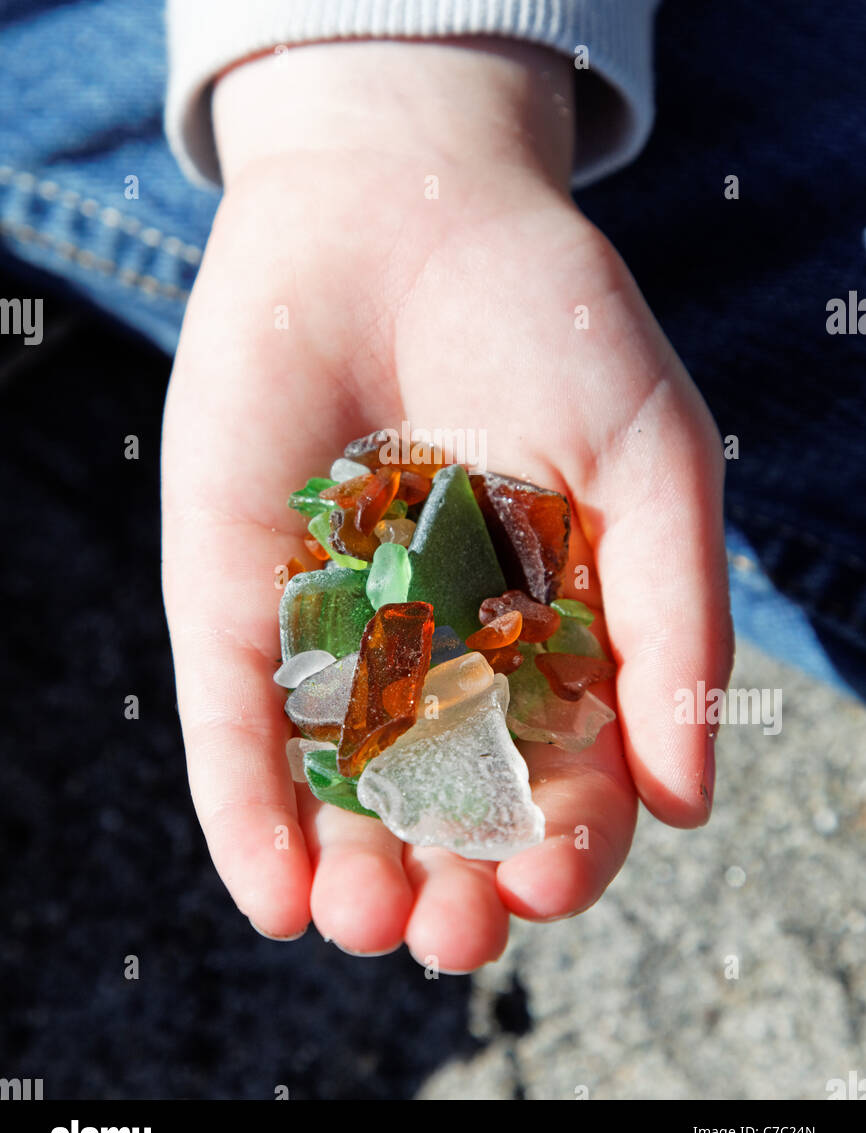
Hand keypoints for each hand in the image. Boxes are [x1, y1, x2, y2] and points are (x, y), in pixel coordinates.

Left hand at [161, 38, 732, 969]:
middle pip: (447, 807)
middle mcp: (443, 652)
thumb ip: (675, 624)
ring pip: (340, 789)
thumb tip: (686, 803)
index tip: (550, 877)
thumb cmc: (552, 319)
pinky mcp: (235, 597)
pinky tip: (271, 891)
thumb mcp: (652, 463)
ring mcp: (331, 630)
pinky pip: (235, 722)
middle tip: (448, 931)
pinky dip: (246, 809)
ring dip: (351, 873)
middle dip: (450, 884)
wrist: (401, 201)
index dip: (562, 844)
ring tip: (362, 919)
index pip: (563, 777)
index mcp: (556, 635)